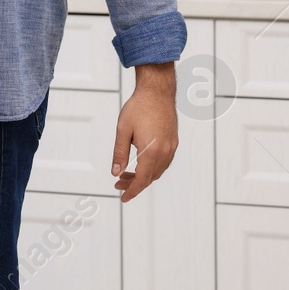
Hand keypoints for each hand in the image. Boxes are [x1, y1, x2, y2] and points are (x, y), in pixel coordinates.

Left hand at [110, 62, 178, 201]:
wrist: (157, 91)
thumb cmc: (138, 108)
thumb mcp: (122, 130)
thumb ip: (119, 153)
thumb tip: (115, 173)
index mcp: (152, 151)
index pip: (142, 179)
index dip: (131, 190)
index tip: (122, 198)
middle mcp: (165, 152)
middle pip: (150, 177)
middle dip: (134, 184)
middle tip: (118, 185)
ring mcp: (172, 147)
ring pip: (158, 171)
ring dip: (143, 176)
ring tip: (125, 175)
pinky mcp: (173, 142)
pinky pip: (164, 162)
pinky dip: (152, 168)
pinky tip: (140, 164)